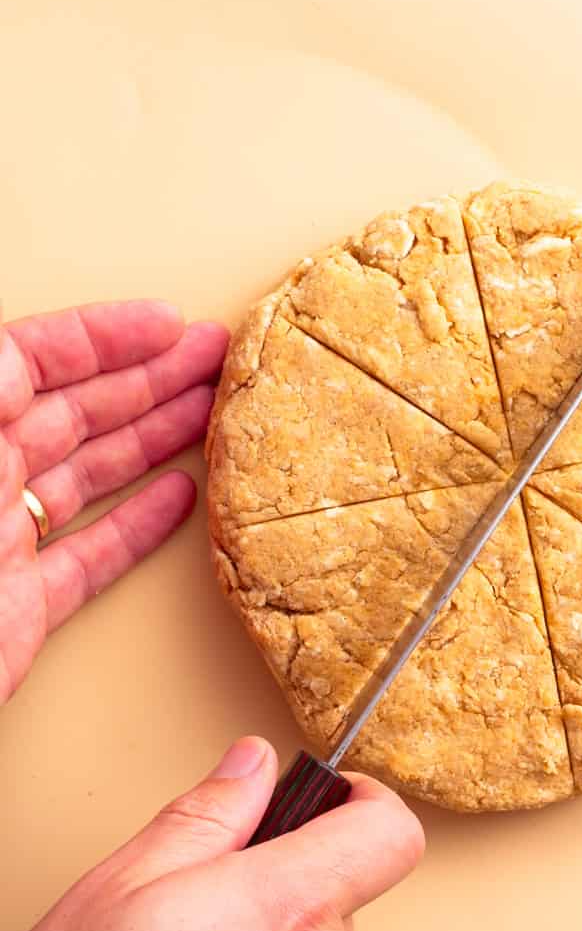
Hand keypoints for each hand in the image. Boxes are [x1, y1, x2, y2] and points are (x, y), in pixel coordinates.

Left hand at [0, 300, 227, 702]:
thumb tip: (9, 359)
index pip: (28, 362)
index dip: (101, 337)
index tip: (167, 324)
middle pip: (72, 412)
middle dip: (150, 379)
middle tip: (212, 357)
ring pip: (89, 476)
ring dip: (156, 440)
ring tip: (211, 414)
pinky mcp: (21, 606)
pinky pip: (89, 556)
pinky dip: (138, 525)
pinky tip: (178, 495)